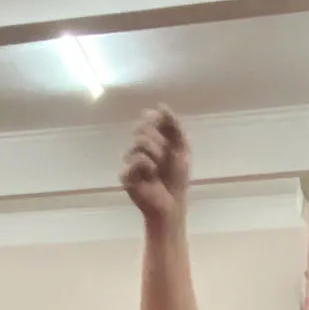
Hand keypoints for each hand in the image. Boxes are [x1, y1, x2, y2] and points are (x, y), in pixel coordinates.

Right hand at [122, 106, 189, 226]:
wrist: (172, 203)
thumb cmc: (178, 179)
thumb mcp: (182, 148)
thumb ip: (174, 126)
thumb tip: (160, 106)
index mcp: (154, 142)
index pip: (149, 120)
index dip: (155, 120)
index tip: (160, 123)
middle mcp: (141, 149)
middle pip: (143, 130)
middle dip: (158, 143)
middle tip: (164, 159)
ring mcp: (132, 163)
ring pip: (139, 144)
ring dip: (155, 155)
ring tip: (158, 171)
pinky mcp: (125, 176)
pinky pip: (135, 161)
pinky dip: (146, 168)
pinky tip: (150, 179)